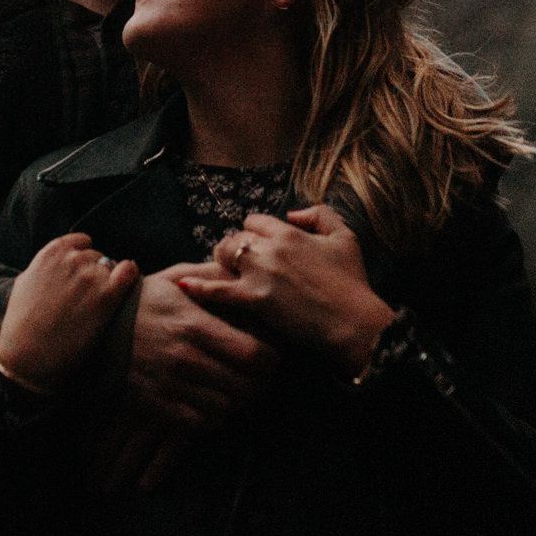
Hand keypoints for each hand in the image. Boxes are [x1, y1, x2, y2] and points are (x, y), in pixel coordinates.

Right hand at [0, 233, 138, 391]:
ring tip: (93, 308)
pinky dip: (130, 276)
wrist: (29, 357)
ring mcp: (90, 276)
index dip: (83, 260)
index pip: (82, 242)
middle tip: (85, 299)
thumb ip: (45, 267)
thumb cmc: (22, 325)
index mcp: (52, 252)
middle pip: (98, 257)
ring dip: (107, 283)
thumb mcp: (25, 283)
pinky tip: (125, 287)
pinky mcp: (106, 297)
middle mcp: (72, 259)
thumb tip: (59, 263)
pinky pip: (129, 272)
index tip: (81, 276)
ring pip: (111, 269)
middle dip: (94, 274)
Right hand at [125, 262, 274, 427]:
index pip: (254, 354)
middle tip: (261, 376)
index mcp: (196, 325)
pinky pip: (200, 424)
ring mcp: (171, 385)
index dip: (271, 359)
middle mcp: (186, 359)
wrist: (94, 330)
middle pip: (247, 386)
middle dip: (261, 382)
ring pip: (227, 409)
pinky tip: (212, 402)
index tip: (271, 355)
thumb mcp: (174, 279)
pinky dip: (213, 417)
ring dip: (238, 402)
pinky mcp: (157, 405)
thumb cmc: (140, 301)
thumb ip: (211, 277)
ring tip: (237, 389)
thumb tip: (242, 273)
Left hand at [179, 205, 394, 369]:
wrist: (353, 322)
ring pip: (223, 255)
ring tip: (223, 273)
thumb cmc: (351, 282)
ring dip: (221, 262)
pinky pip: (217, 290)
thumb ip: (320, 214)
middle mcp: (270, 248)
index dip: (254, 233)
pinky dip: (198, 287)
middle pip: (235, 237)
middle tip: (240, 263)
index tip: (259, 246)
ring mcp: (259, 274)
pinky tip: (182, 286)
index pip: (254, 221)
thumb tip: (292, 213)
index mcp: (289, 232)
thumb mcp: (345, 237)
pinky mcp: (254, 300)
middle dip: (235, 247)